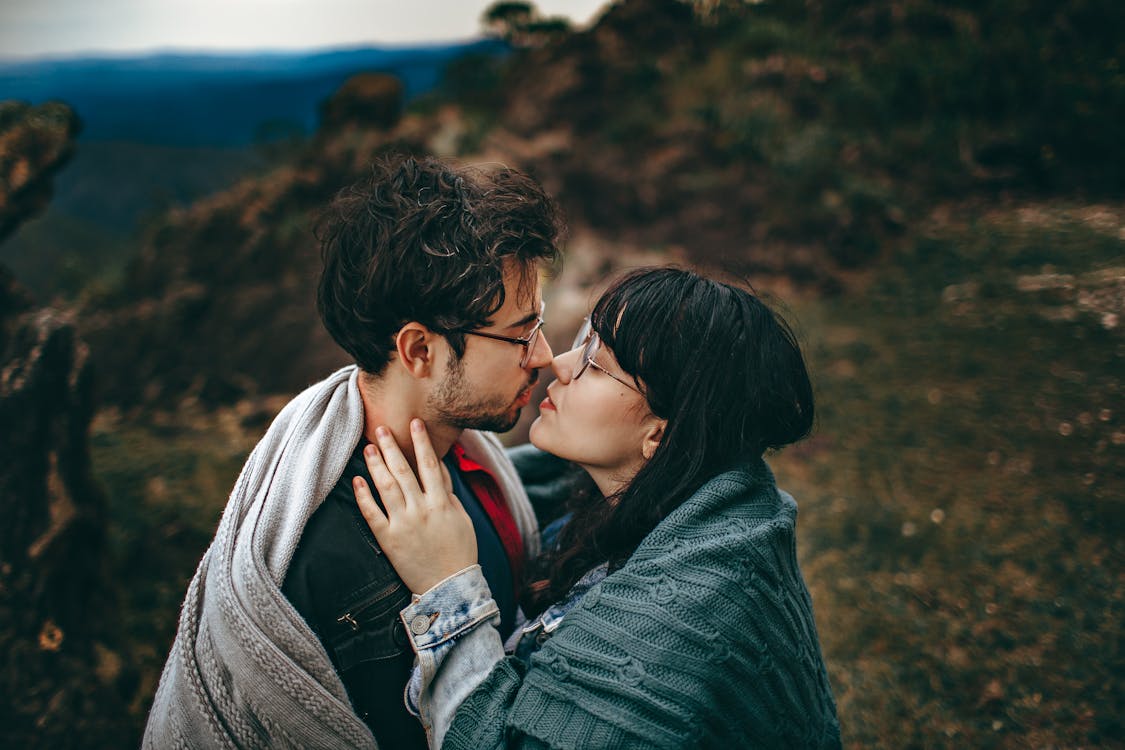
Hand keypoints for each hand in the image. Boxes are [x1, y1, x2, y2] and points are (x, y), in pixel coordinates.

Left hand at [353, 419, 477, 594]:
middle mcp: (421, 510)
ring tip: (368, 447)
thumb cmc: (459, 551)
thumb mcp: (461, 517)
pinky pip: (372, 514)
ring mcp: (403, 524)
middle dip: (391, 446)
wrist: (449, 586)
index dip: (422, 442)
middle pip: (403, 471)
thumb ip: (448, 492)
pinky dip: (363, 496)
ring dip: (376, 464)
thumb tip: (439, 468)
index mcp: (441, 503)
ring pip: (386, 487)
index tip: (415, 423)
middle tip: (381, 427)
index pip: (430, 465)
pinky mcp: (389, 539)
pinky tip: (357, 480)